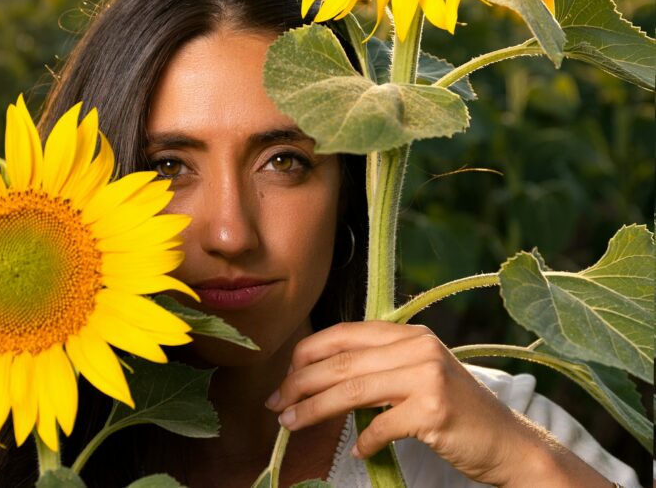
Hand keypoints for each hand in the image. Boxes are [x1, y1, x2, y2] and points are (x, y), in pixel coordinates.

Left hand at [264, 321, 611, 486]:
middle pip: (342, 362)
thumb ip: (375, 369)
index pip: (343, 335)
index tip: (282, 380)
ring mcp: (428, 376)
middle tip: (276, 404)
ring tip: (290, 423)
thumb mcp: (415, 376)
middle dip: (300, 383)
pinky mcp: (434, 409)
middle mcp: (418, 347)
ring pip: (353, 389)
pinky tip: (356, 450)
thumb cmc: (454, 412)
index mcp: (408, 334)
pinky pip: (381, 425)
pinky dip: (363, 439)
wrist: (508, 443)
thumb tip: (314, 380)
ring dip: (315, 409)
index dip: (306, 356)